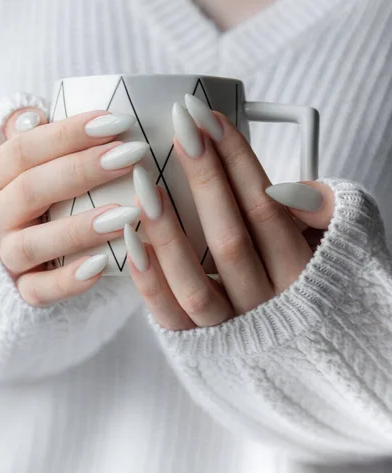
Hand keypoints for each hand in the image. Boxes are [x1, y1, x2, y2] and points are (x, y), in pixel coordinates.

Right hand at [0, 106, 148, 305]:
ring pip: (32, 243)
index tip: (118, 122)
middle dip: (83, 170)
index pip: (24, 149)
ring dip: (79, 228)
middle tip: (132, 156)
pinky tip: (101, 266)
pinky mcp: (21, 290)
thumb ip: (32, 137)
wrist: (19, 250)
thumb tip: (32, 115)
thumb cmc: (38, 194)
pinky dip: (67, 281)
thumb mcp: (29, 163)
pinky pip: (39, 290)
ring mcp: (6, 255)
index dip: (68, 134)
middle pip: (30, 189)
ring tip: (127, 214)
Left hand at [124, 94, 334, 329]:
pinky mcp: (199, 345)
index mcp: (302, 277)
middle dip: (203, 179)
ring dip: (166, 231)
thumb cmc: (317, 285)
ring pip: (194, 284)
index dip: (237, 160)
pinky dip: (147, 279)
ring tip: (145, 181)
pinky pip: (170, 317)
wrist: (309, 352)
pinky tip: (131, 237)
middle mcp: (266, 306)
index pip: (266, 209)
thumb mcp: (340, 247)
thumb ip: (324, 215)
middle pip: (229, 239)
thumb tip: (288, 189)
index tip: (209, 120)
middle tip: (180, 130)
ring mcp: (231, 329)